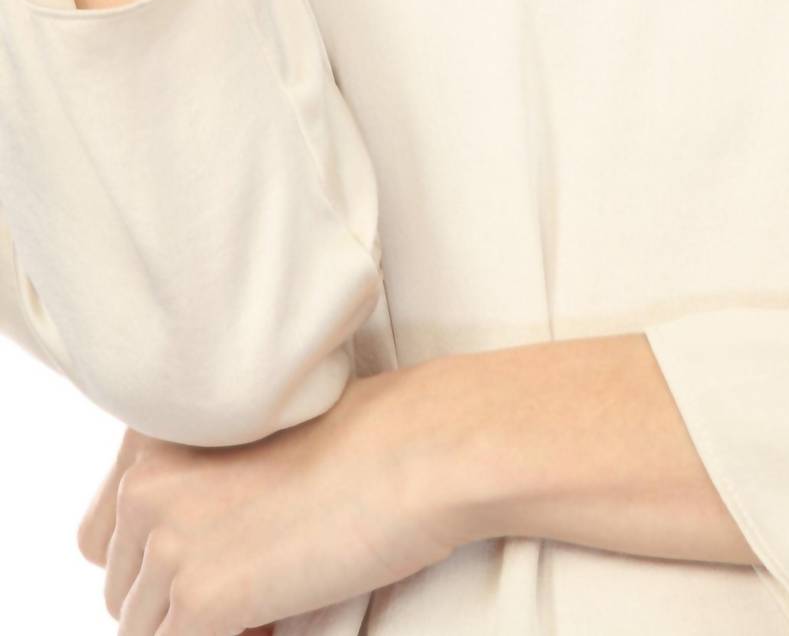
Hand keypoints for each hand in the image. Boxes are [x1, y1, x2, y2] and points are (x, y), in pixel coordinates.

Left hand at [74, 365, 473, 635]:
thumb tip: (184, 572)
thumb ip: (204, 484)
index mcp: (157, 433)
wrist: (423, 449)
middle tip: (263, 581)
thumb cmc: (371, 437)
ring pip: (146, 631)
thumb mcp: (262, 440)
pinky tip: (278, 618)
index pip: (105, 535)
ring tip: (275, 599)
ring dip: (203, 628)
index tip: (222, 559)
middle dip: (184, 602)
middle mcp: (145, 483)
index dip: (160, 564)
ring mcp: (168, 543)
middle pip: (123, 590)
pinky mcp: (199, 599)